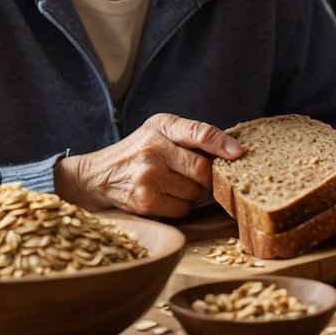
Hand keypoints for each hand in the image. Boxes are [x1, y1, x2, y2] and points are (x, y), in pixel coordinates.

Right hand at [54, 113, 241, 218]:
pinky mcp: (145, 201)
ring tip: (174, 184)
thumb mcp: (159, 131)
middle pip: (203, 170)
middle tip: (200, 177)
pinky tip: (165, 196)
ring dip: (194, 193)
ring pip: (195, 192)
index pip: (199, 132)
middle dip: (208, 178)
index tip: (239, 153)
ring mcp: (149, 176)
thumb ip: (191, 136)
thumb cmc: (137, 152)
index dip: (222, 144)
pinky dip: (181, 206)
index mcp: (161, 125)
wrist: (96, 177)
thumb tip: (232, 151)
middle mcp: (154, 148)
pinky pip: (183, 209)